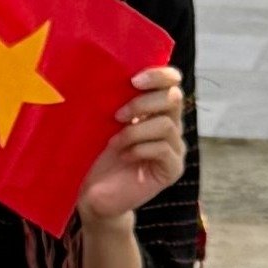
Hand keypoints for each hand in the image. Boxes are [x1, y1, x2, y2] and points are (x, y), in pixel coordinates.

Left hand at [78, 68, 186, 225]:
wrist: (94, 195)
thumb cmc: (96, 156)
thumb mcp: (103, 123)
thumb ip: (116, 100)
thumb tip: (109, 72)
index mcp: (156, 109)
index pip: (172, 81)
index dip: (159, 75)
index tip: (133, 79)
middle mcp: (171, 126)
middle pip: (173, 98)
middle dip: (143, 102)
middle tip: (117, 115)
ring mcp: (174, 149)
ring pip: (166, 125)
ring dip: (136, 131)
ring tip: (115, 142)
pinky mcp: (172, 170)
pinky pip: (163, 149)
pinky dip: (140, 149)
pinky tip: (124, 156)